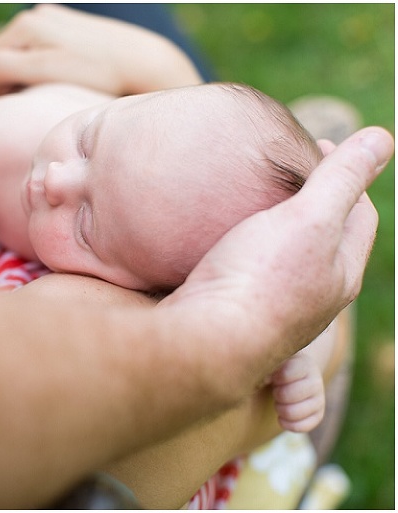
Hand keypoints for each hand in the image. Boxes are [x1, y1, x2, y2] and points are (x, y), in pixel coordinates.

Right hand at [0, 4, 201, 109]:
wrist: (142, 63)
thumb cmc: (95, 72)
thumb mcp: (45, 71)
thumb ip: (6, 67)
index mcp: (24, 26)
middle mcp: (34, 18)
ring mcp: (51, 22)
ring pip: (16, 58)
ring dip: (11, 84)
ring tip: (17, 113)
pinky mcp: (67, 31)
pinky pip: (36, 55)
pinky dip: (30, 76)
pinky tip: (40, 95)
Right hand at [159, 127, 392, 396]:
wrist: (208, 340)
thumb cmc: (260, 279)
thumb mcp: (310, 219)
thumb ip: (342, 178)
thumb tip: (382, 137)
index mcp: (341, 272)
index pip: (360, 214)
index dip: (347, 175)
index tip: (318, 144)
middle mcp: (315, 297)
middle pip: (325, 239)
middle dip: (314, 202)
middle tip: (287, 171)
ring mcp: (276, 310)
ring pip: (287, 259)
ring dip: (279, 228)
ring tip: (257, 200)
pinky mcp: (238, 315)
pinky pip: (254, 274)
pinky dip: (250, 249)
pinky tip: (227, 242)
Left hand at [270, 353, 324, 432]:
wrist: (295, 373)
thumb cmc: (278, 367)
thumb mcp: (274, 361)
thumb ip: (268, 366)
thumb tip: (265, 379)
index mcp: (303, 364)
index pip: (286, 374)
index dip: (274, 379)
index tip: (271, 378)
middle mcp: (315, 381)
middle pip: (287, 395)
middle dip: (276, 395)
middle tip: (275, 391)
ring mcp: (319, 398)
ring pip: (293, 412)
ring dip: (280, 410)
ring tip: (278, 402)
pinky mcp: (318, 414)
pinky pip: (303, 426)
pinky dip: (288, 425)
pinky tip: (281, 418)